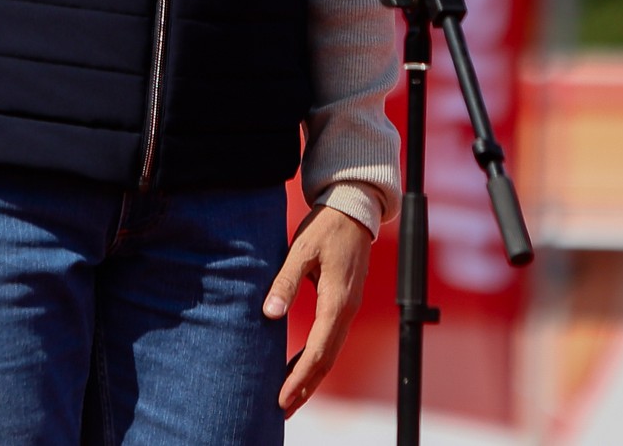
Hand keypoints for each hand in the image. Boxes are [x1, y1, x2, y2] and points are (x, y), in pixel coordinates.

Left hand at [263, 204, 370, 417]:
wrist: (353, 210)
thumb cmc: (326, 227)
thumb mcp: (300, 249)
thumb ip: (284, 282)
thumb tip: (269, 314)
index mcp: (337, 301)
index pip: (318, 351)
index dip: (299, 377)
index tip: (281, 398)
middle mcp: (347, 311)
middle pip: (327, 360)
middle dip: (304, 388)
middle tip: (281, 411)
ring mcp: (348, 309)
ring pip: (330, 353)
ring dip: (310, 378)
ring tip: (289, 400)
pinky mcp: (344, 305)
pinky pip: (330, 341)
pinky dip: (315, 360)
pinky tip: (299, 369)